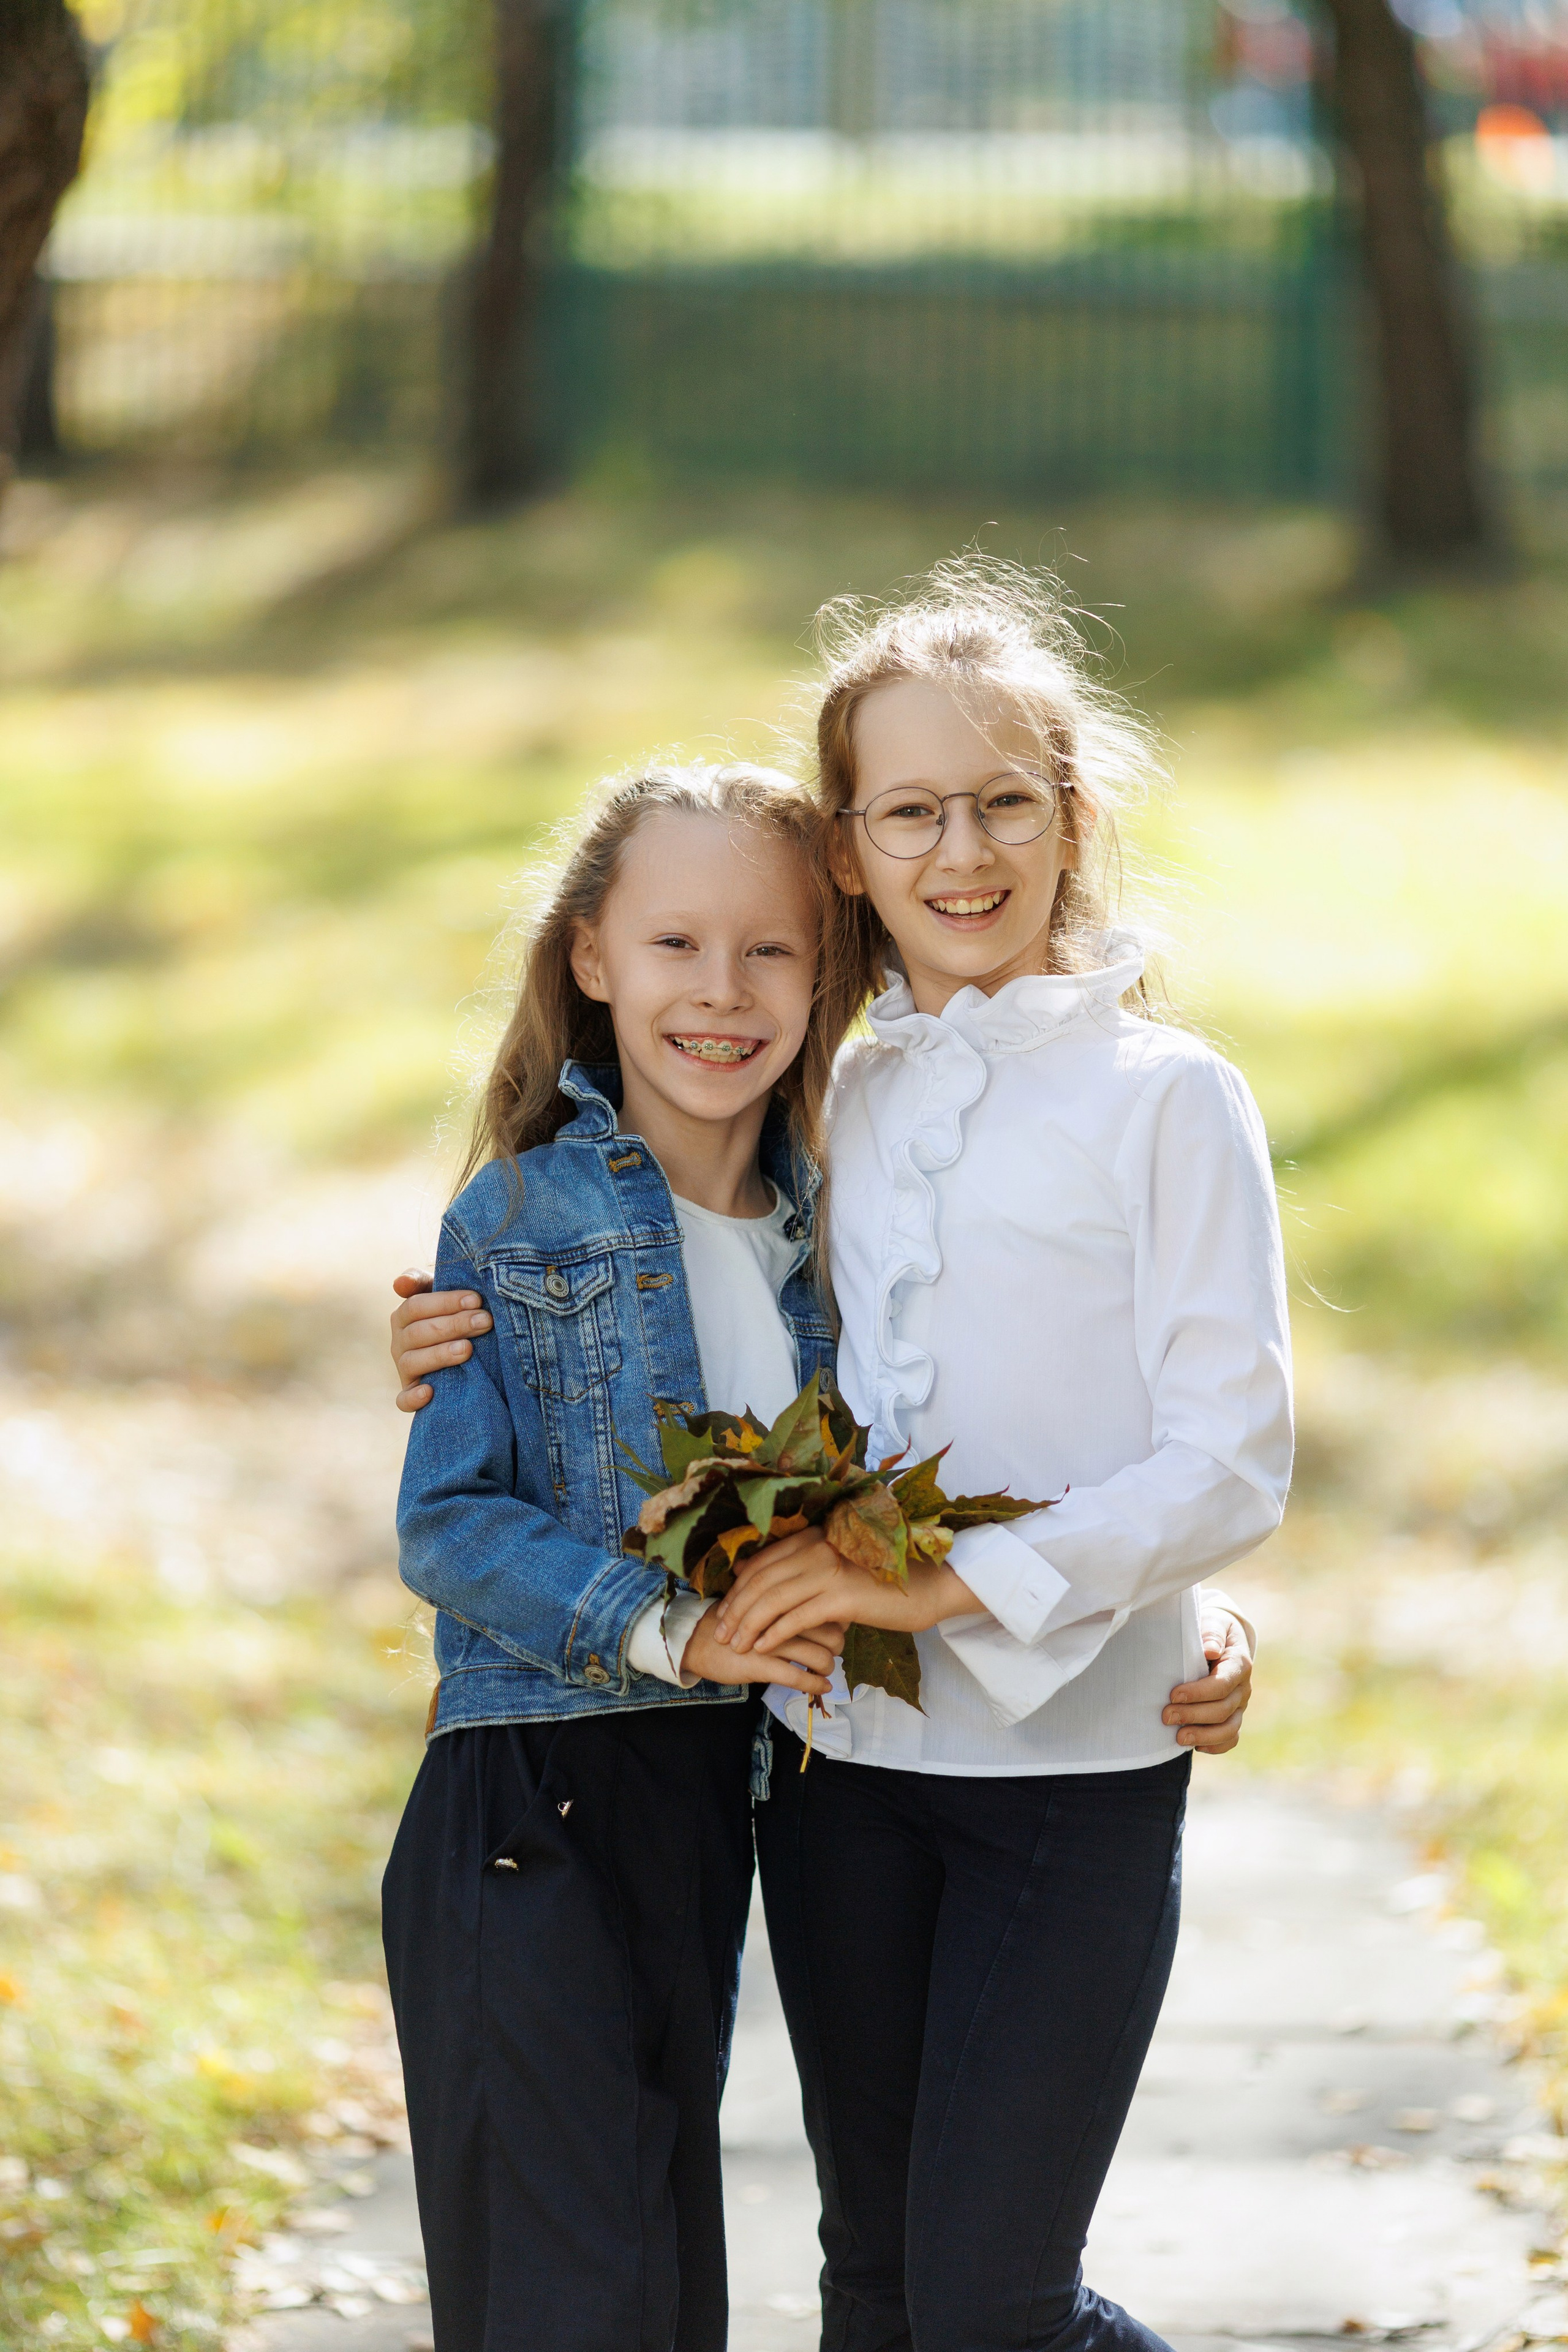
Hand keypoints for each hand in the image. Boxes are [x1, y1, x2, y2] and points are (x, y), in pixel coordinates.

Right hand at [391, 1269, 492, 1410]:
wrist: (461, 1347)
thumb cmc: (452, 1314)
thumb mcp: (440, 1293)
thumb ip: (421, 1281)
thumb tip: (400, 1283)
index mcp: (404, 1315)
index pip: (416, 1306)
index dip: (445, 1302)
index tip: (476, 1300)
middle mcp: (399, 1341)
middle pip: (419, 1332)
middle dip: (453, 1325)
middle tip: (485, 1322)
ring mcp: (403, 1368)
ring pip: (413, 1362)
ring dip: (440, 1355)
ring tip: (468, 1349)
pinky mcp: (409, 1392)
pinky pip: (403, 1399)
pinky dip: (414, 1398)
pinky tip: (430, 1392)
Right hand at [682, 1609, 846, 1695]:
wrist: (696, 1638)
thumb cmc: (731, 1621)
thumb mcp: (759, 1601)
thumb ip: (785, 1601)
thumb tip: (816, 1603)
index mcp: (782, 1600)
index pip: (824, 1609)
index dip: (837, 1622)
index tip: (837, 1630)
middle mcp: (780, 1618)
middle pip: (829, 1633)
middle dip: (838, 1646)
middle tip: (835, 1652)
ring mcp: (770, 1642)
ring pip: (817, 1656)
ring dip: (828, 1667)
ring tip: (828, 1671)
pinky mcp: (759, 1664)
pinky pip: (797, 1677)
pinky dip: (814, 1685)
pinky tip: (822, 1688)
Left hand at [714, 1528, 977, 1655]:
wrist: (931, 1586)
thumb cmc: (886, 1582)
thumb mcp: (843, 1569)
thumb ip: (811, 1571)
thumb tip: (779, 1586)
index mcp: (815, 1537)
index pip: (762, 1561)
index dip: (738, 1586)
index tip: (725, 1609)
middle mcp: (818, 1547)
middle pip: (761, 1579)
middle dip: (735, 1608)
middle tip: (720, 1631)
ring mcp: (829, 1569)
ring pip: (773, 1598)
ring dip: (748, 1624)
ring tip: (734, 1645)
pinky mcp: (842, 1595)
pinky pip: (796, 1617)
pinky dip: (774, 1634)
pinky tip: (762, 1649)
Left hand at [1163, 1608, 1252, 1752]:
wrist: (1221, 1639)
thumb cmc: (1211, 1630)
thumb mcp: (1213, 1622)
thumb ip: (1212, 1633)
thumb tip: (1210, 1649)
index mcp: (1239, 1663)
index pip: (1222, 1684)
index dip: (1198, 1693)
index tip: (1173, 1694)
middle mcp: (1243, 1688)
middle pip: (1223, 1709)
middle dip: (1193, 1715)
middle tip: (1166, 1716)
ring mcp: (1240, 1705)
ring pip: (1229, 1729)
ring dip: (1203, 1736)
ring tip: (1178, 1738)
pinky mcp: (1233, 1717)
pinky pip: (1230, 1738)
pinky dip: (1215, 1746)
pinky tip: (1195, 1747)